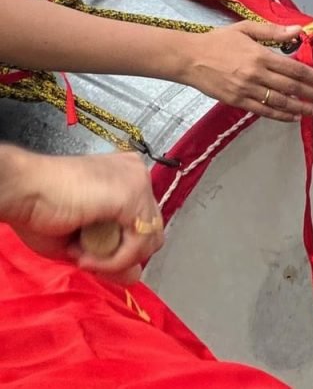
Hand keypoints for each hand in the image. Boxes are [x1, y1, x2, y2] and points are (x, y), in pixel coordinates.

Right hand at [0, 148, 163, 283]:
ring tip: (83, 255)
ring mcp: (138, 182)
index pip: (144, 222)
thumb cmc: (39, 208)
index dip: (121, 246)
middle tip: (84, 255)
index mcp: (126, 178)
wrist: (21, 191)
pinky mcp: (132, 196)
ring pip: (149, 239)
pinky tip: (85, 256)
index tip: (87, 253)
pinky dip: (115, 259)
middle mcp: (137, 174)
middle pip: (152, 230)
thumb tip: (135, 277)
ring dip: (116, 259)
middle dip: (121, 253)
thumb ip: (113, 257)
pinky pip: (139, 242)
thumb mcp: (82, 241)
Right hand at [177, 21, 312, 121]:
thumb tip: (298, 30)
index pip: (295, 68)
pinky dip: (281, 115)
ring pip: (280, 102)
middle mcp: (256, 74)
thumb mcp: (246, 29)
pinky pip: (264, 111)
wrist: (188, 57)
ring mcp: (246, 89)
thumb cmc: (217, 41)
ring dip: (302, 108)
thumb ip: (274, 31)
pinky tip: (294, 117)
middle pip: (292, 87)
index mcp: (261, 55)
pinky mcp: (237, 101)